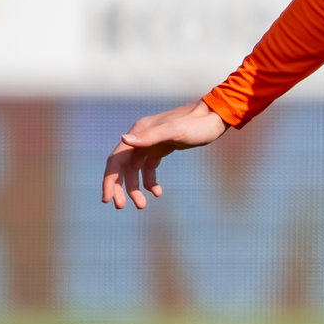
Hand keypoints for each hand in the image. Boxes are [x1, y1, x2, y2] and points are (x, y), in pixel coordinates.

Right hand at [101, 99, 227, 209]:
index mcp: (139, 132)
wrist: (216, 117)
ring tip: (141, 206)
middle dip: (119, 187)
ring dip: (135, 187)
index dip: (109, 180)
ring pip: (135, 169)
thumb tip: (123, 139)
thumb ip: (150, 136)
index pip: (116, 160)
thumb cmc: (197, 124)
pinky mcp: (162, 147)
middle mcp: (141, 136)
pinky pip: (149, 167)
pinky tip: (157, 192)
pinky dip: (150, 180)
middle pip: (122, 166)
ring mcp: (151, 142)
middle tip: (121, 207)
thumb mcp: (176, 131)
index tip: (107, 200)